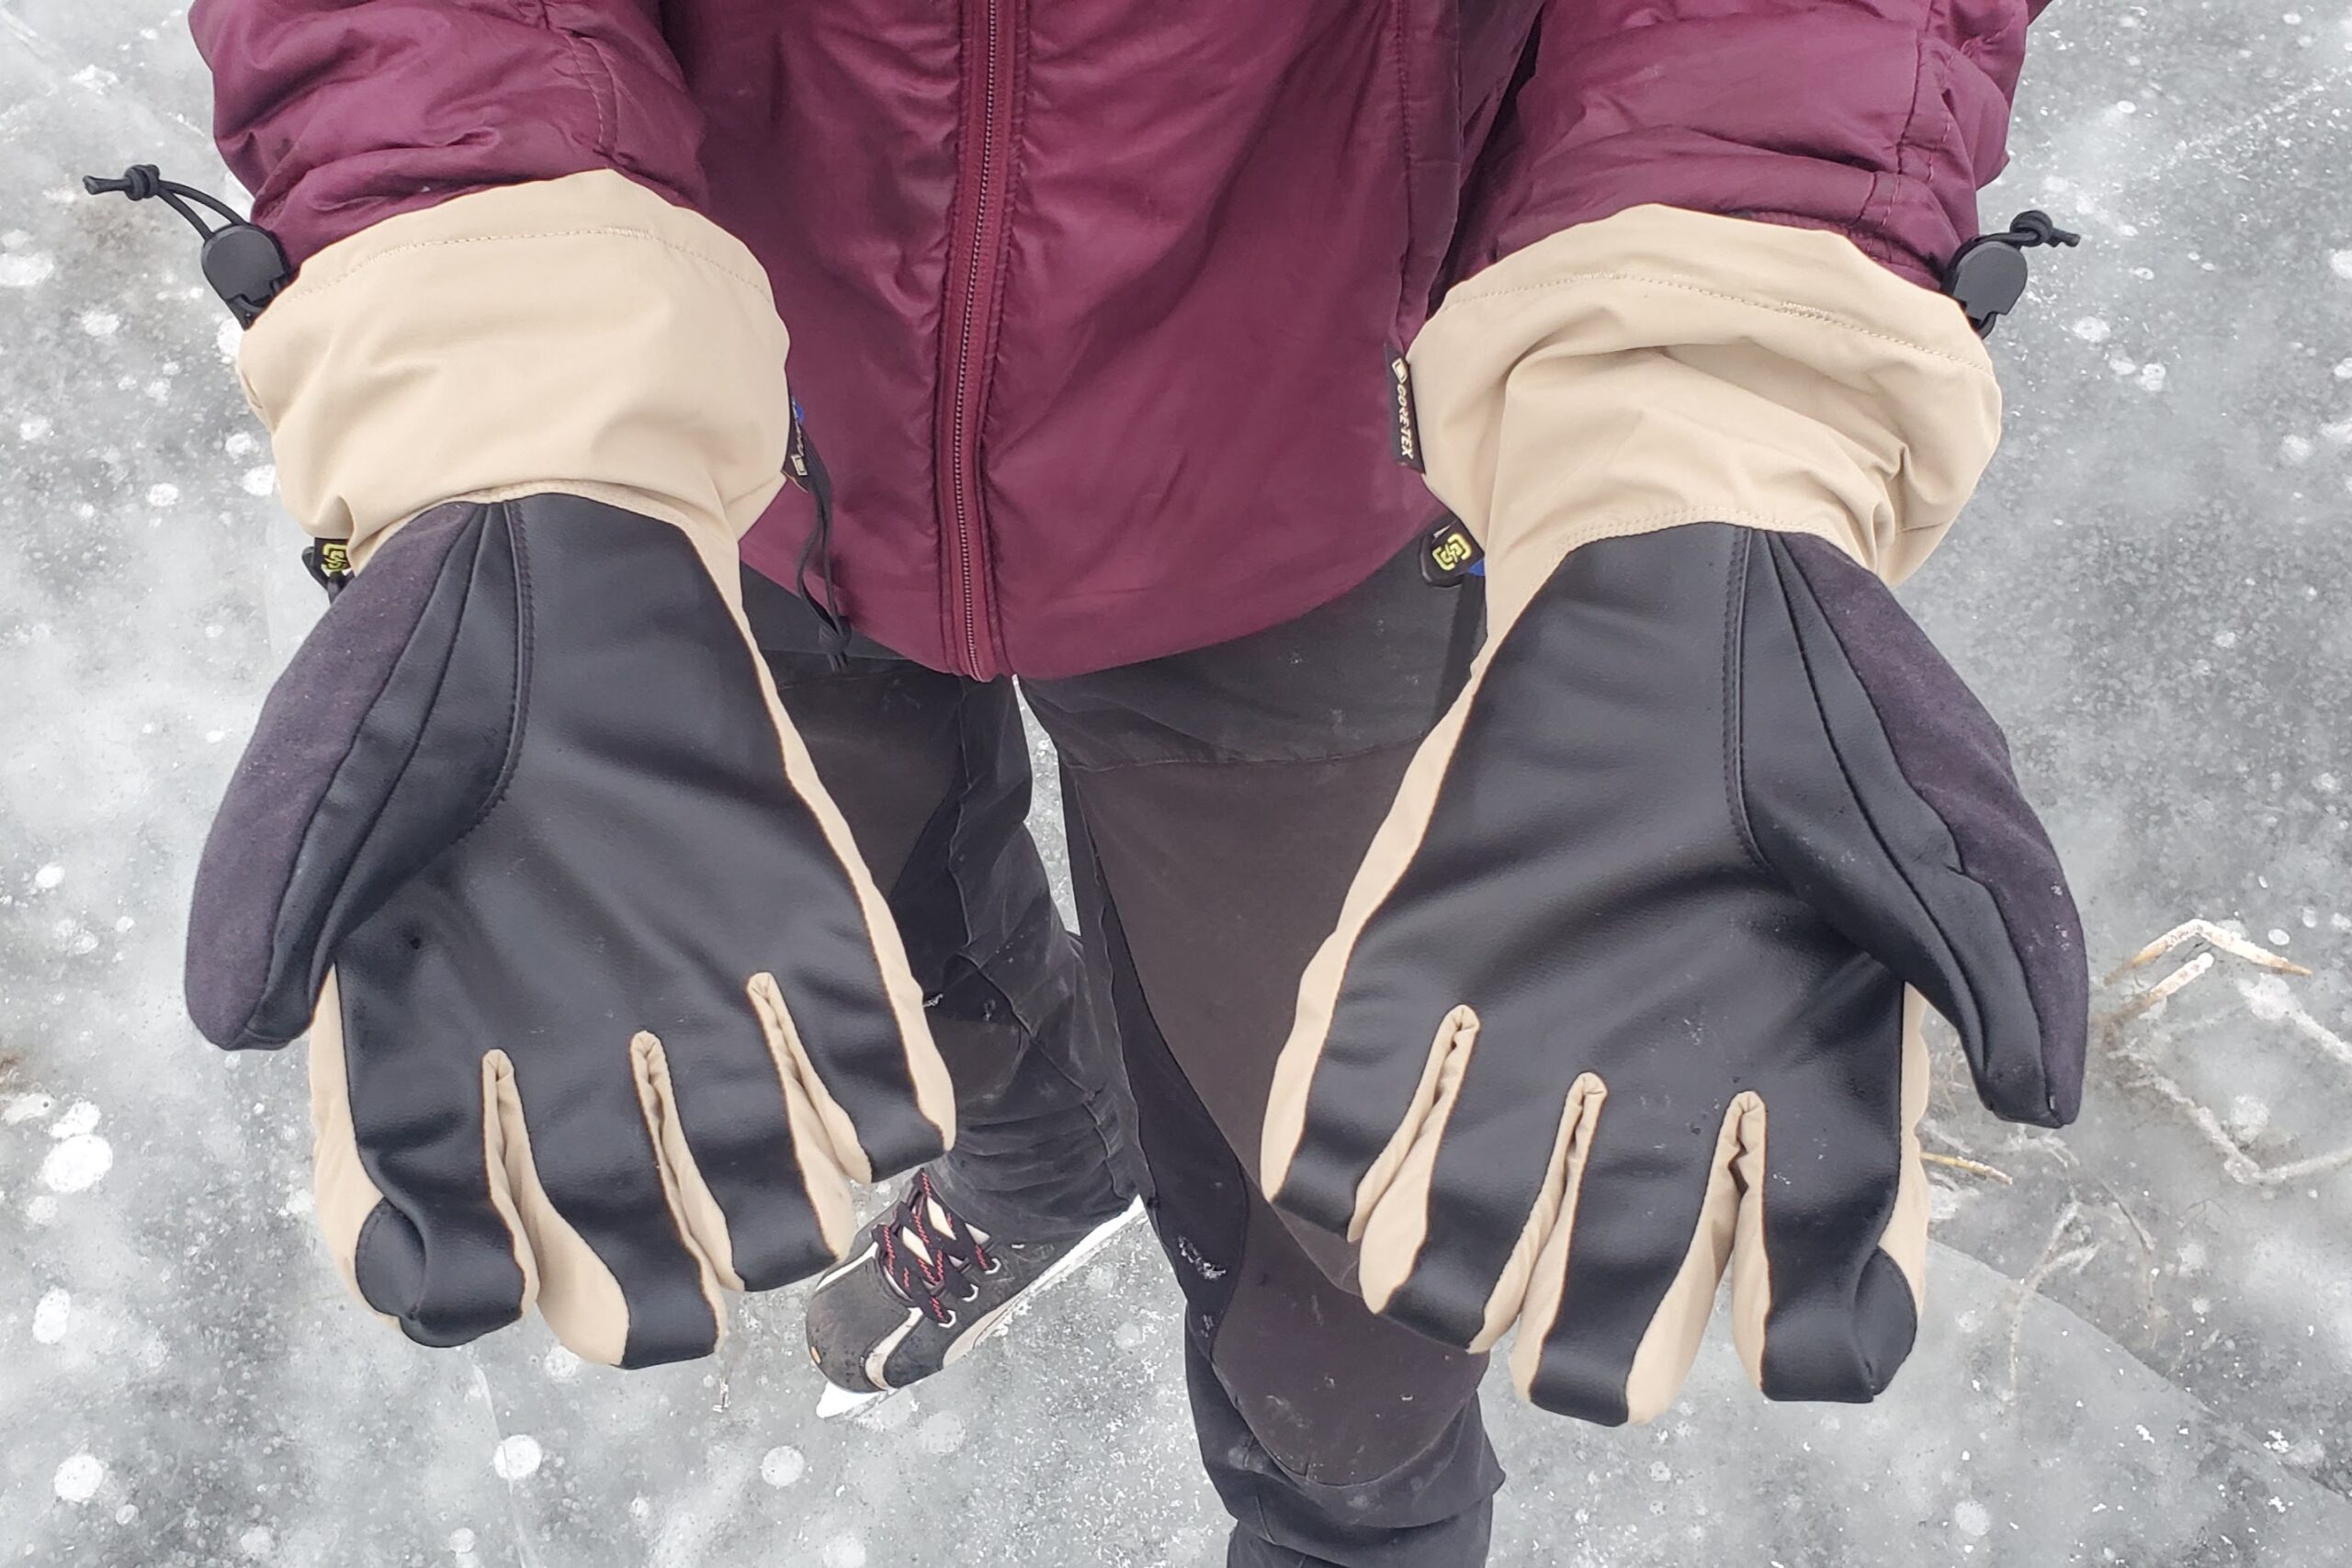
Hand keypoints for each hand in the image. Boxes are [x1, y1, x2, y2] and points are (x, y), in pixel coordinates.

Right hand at [187, 495, 951, 1365]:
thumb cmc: (416, 686)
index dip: (454, 1285)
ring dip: (788, 1222)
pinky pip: (868, 1046)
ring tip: (799, 1226)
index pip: (440, 1231)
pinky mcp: (803, 927)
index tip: (468, 1280)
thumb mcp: (312, 804)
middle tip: (677, 1309)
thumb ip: (274, 929)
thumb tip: (251, 1038)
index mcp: (440, 1053)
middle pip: (628, 1234)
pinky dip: (894, 1104)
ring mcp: (699, 996)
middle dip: (662, 1298)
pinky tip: (898, 1131)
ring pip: (761, 1167)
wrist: (545, 557)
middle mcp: (573, 1053)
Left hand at [1265, 521, 2084, 1423]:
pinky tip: (1331, 1182)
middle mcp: (1656, 1079)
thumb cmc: (1837, 714)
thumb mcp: (1957, 833)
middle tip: (1571, 1357)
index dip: (1801, 1333)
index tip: (1789, 1345)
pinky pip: (1352, 1076)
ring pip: (1467, 1203)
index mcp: (1795, 1077)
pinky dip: (1329, 1143)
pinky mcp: (1425, 950)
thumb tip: (2034, 1103)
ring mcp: (1529, 1023)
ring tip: (1437, 1289)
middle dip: (1586, 1347)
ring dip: (1440, 1274)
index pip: (1807, 1264)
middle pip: (1614, 1272)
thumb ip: (2005, 969)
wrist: (1695, 577)